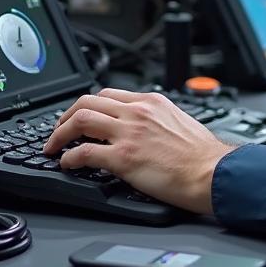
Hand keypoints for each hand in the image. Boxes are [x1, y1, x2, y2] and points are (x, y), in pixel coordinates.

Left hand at [42, 89, 235, 213]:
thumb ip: (156, 118)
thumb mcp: (178, 120)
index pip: (108, 94)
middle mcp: (137, 112)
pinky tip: (67, 164)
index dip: (87, 105)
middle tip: (58, 130)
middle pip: (87, 102)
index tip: (79, 116)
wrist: (211, 172)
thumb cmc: (202, 154)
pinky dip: (68, 158)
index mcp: (151, 102)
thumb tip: (141, 126)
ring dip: (60, 134)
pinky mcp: (123, 158)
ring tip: (53, 147)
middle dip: (65, 116)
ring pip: (80, 121)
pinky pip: (83, 152)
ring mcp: (129, 133)